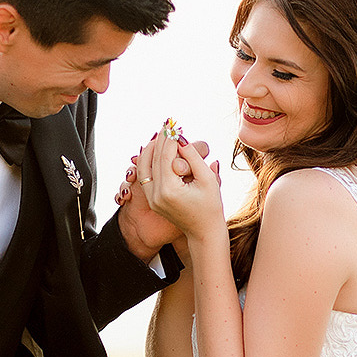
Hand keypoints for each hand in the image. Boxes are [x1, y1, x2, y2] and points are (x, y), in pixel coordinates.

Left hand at [116, 132, 216, 262]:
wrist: (204, 232)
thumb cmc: (211, 207)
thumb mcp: (207, 179)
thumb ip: (193, 157)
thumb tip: (181, 138)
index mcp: (170, 190)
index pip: (166, 156)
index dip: (171, 138)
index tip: (175, 125)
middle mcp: (156, 194)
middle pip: (154, 158)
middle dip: (162, 139)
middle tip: (168, 124)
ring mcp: (152, 199)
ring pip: (144, 166)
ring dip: (152, 148)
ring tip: (162, 134)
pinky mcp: (151, 200)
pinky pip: (146, 175)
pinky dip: (149, 160)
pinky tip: (157, 149)